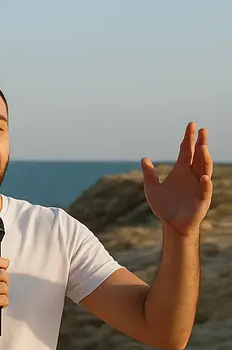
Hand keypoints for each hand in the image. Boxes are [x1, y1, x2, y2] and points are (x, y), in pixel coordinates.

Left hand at [142, 123, 213, 237]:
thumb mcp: (152, 189)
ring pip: (204, 169)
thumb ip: (149, 175)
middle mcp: (192, 175)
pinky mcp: (202, 198)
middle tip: (202, 130)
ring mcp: (199, 185)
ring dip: (204, 159)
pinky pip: (205, 189)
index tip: (191, 125)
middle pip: (198, 156)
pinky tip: (203, 177)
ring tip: (202, 148)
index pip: (186, 151)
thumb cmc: (164, 207)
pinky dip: (205, 183)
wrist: (172, 224)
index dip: (188, 139)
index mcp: (181, 171)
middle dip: (200, 143)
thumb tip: (143, 159)